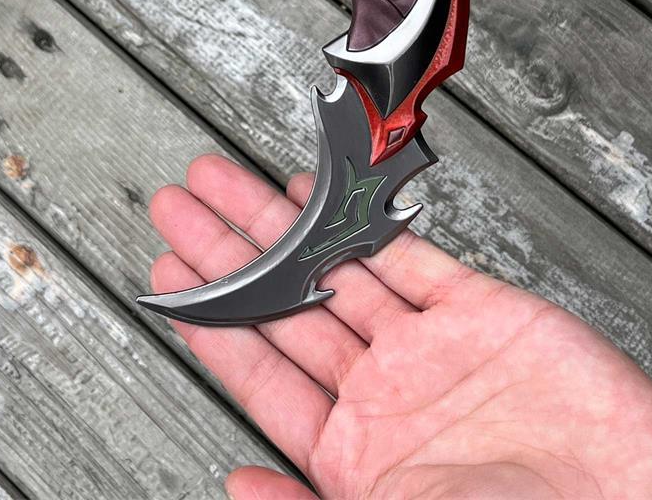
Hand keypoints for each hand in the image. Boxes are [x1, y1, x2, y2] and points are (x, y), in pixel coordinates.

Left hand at [148, 155, 651, 498]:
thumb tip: (235, 486)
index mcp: (353, 454)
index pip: (259, 370)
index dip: (211, 316)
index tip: (171, 275)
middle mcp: (384, 393)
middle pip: (285, 302)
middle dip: (231, 250)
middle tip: (182, 204)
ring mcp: (430, 347)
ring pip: (334, 265)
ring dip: (282, 223)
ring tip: (229, 183)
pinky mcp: (480, 311)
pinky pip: (407, 256)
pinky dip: (363, 223)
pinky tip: (319, 194)